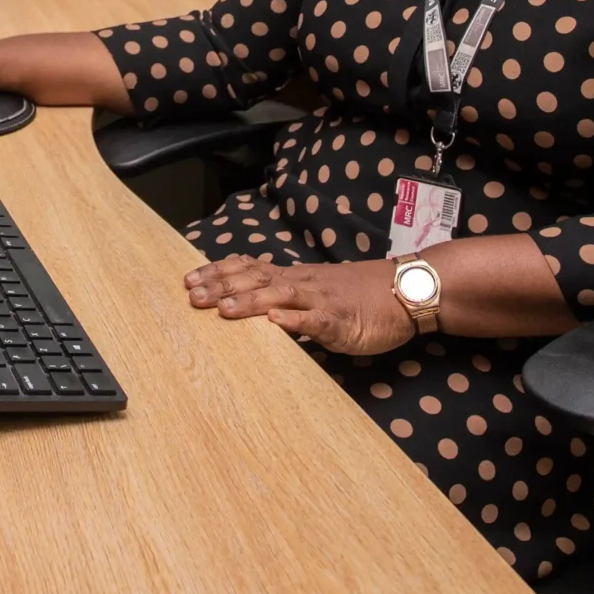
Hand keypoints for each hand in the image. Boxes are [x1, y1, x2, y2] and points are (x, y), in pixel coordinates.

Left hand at [183, 255, 415, 357]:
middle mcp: (302, 284)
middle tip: (192, 295)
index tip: (189, 279)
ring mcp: (321, 301)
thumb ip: (286, 295)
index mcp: (293, 278)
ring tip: (223, 310)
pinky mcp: (342, 321)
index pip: (249, 269)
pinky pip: (317, 321)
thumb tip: (253, 304)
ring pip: (280, 297)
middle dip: (222, 287)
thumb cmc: (358, 296)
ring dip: (250, 303)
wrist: (403, 292)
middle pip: (256, 281)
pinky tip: (276, 323)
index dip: (219, 273)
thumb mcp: (316, 291)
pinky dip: (296, 321)